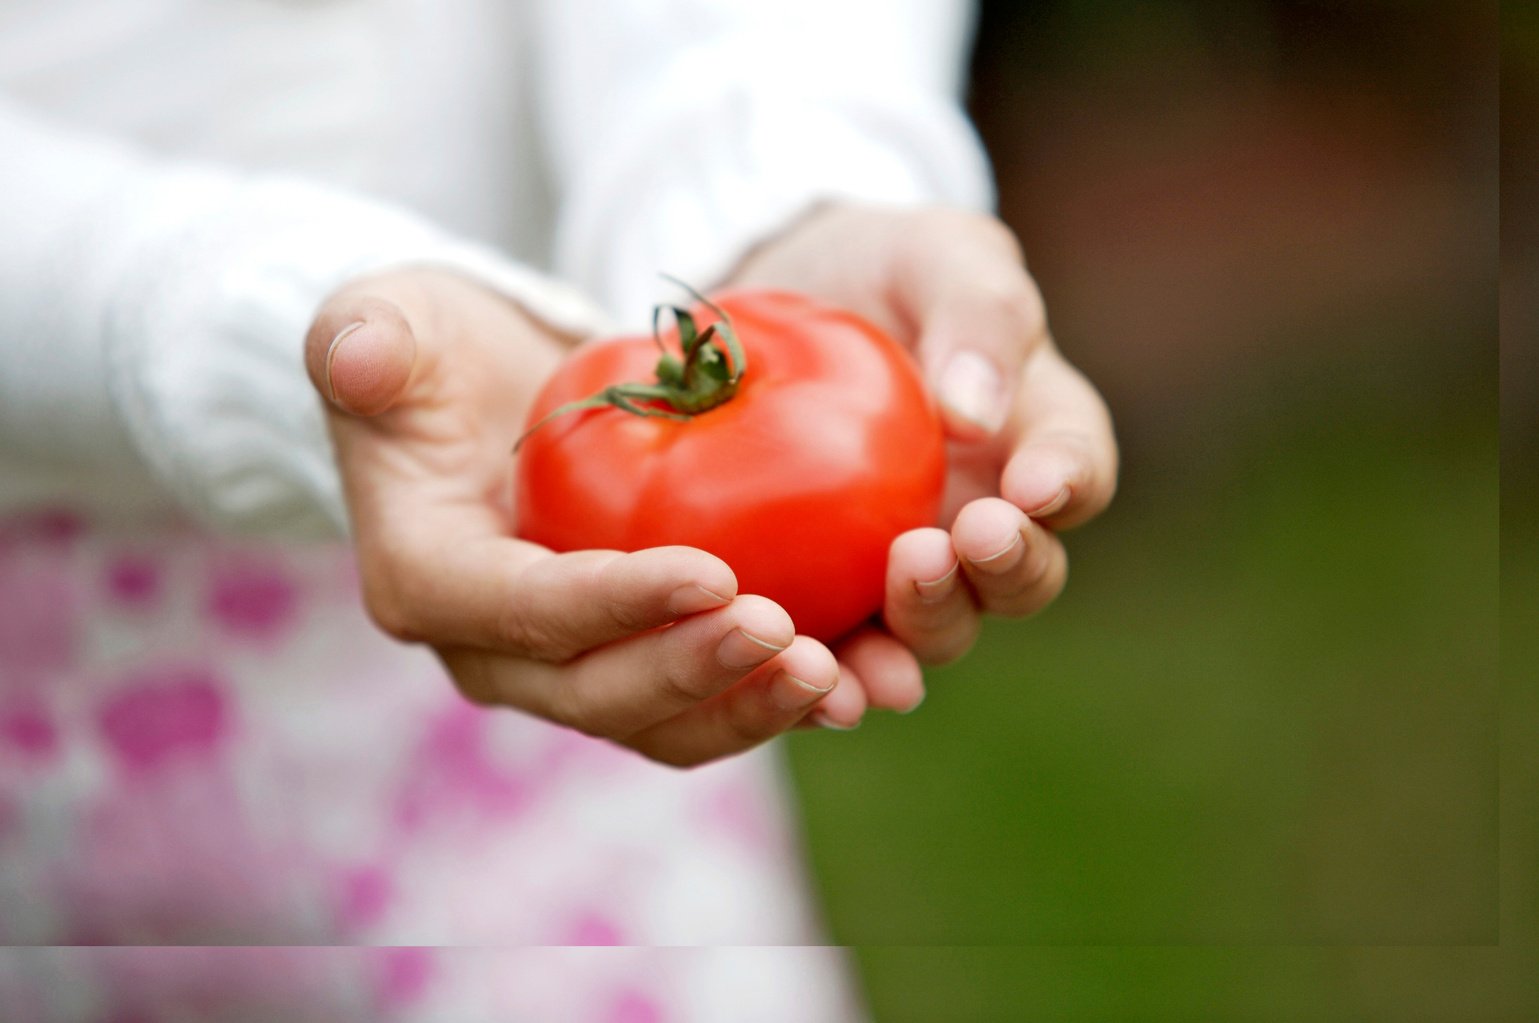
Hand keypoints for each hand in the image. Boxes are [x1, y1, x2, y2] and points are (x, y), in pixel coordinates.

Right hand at [304, 269, 839, 766]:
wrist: (481, 396)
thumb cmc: (433, 351)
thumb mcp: (389, 318)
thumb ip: (365, 335)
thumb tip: (358, 356)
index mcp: (428, 580)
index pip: (524, 611)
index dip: (615, 605)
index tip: (715, 572)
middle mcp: (492, 650)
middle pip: (596, 694)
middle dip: (693, 674)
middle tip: (789, 634)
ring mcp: (562, 667)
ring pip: (657, 722)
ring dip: (744, 709)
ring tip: (834, 673)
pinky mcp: (626, 660)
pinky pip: (698, 702)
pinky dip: (763, 696)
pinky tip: (847, 668)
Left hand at [729, 203, 1118, 714]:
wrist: (778, 303)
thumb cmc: (884, 266)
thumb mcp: (939, 254)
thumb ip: (976, 314)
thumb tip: (977, 413)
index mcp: (1035, 438)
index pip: (1074, 472)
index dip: (1065, 485)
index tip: (1034, 483)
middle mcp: (985, 517)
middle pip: (1020, 576)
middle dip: (1001, 571)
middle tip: (956, 539)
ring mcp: (908, 564)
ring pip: (942, 627)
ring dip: (926, 629)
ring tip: (892, 614)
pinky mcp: (830, 592)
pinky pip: (847, 649)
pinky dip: (842, 675)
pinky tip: (821, 683)